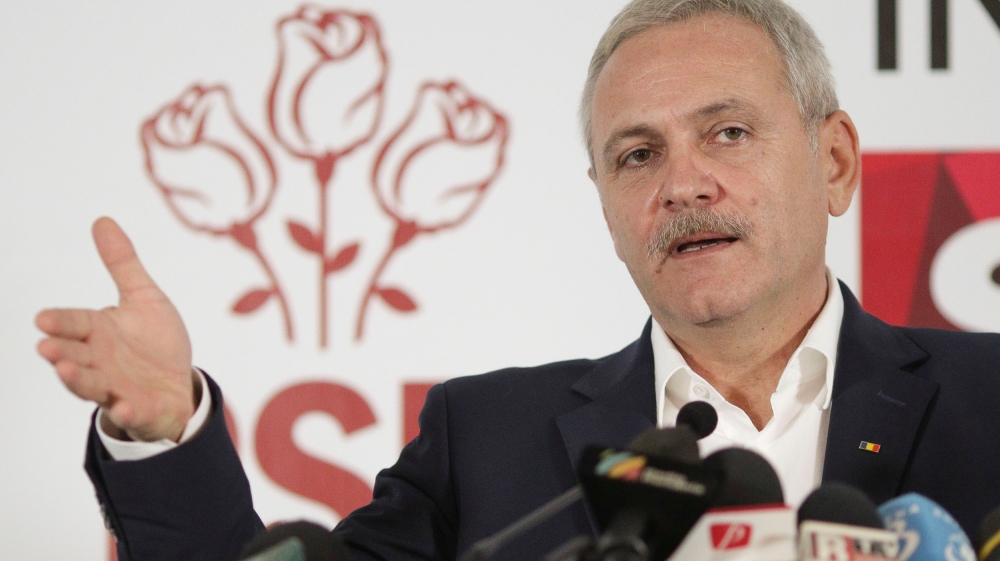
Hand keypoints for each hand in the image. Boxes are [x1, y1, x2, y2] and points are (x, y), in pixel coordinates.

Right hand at [36, 217, 194, 441]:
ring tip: (66, 371)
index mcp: (98, 332)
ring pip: (91, 385)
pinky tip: (124, 407)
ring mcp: (114, 388)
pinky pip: (130, 412)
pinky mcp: (137, 409)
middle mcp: (99, 361)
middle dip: (60, 352)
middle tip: (47, 347)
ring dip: (77, 379)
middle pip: (74, 355)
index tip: (43, 319)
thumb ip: (123, 265)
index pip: (75, 324)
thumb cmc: (154, 342)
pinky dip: (125, 410)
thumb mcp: (144, 298)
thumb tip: (102, 220)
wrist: (176, 384)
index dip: (60, 322)